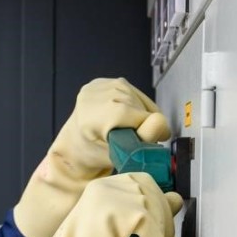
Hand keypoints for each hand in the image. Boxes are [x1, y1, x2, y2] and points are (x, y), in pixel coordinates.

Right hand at [0, 172, 181, 236]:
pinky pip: (152, 230)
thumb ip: (146, 213)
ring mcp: (110, 198)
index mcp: (101, 187)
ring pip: (156, 212)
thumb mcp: (119, 232)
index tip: (158, 233)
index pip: (144, 181)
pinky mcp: (119, 214)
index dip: (157, 207)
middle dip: (161, 225)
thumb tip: (176, 200)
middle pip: (153, 192)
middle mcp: (104, 187)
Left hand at [13, 78, 170, 236]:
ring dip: (141, 117)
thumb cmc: (92, 154)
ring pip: (141, 101)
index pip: (133, 115)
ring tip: (125, 129)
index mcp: (91, 116)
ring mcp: (101, 85)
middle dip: (143, 125)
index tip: (143, 143)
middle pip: (140, 108)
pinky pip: (137, 93)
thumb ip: (140, 142)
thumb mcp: (117, 156)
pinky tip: (124, 118)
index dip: (146, 130)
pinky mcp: (109, 80)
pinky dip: (138, 108)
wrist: (75, 144)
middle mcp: (95, 95)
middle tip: (130, 139)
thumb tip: (161, 125)